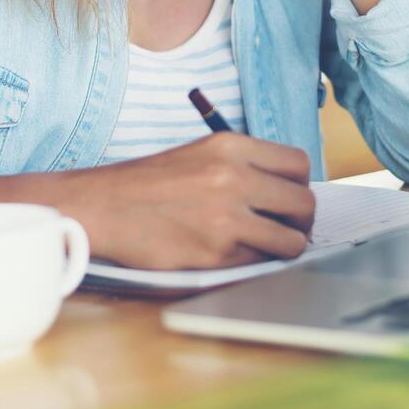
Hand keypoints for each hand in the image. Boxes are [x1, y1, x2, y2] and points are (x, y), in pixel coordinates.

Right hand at [66, 133, 315, 269]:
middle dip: (301, 221)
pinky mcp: (216, 253)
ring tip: (267, 246)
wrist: (104, 206)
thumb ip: (244, 165)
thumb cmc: (150, 182)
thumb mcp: (200, 153)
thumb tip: (288, 191)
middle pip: (304, 204)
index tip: (290, 197)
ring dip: (285, 247)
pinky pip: (259, 262)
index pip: (298, 164)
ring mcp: (226, 218)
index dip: (300, 185)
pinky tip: (232, 253)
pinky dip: (253, 262)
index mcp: (230, 146)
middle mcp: (233, 177)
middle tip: (287, 229)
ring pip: (292, 241)